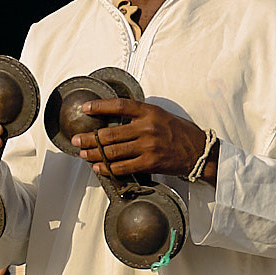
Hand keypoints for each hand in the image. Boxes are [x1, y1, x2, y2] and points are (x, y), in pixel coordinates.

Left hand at [75, 99, 206, 179]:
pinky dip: (108, 168)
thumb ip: (140, 115)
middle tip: (76, 140)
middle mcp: (147, 128)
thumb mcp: (161, 115)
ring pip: (113, 151)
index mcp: (149, 112)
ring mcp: (148, 146)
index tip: (86, 108)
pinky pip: (123, 167)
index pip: (119, 106)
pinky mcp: (150, 163)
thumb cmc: (179, 132)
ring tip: (83, 154)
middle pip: (110, 133)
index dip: (100, 106)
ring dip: (94, 154)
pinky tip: (99, 167)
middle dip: (89, 138)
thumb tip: (115, 117)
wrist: (199, 151)